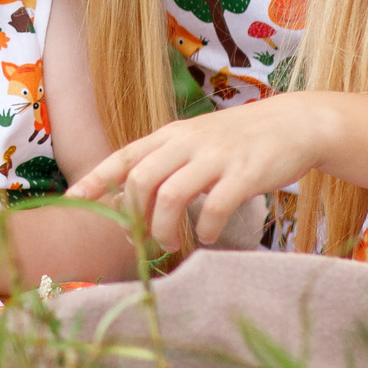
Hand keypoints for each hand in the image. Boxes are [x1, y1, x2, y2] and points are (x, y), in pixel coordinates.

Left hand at [68, 96, 338, 252]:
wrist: (295, 124)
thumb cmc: (238, 141)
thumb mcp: (195, 143)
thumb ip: (165, 163)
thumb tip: (129, 198)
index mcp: (171, 136)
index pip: (122, 157)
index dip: (95, 179)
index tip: (72, 200)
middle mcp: (188, 142)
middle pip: (140, 180)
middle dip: (135, 216)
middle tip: (146, 240)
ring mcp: (217, 157)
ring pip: (171, 194)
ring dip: (165, 227)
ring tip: (173, 243)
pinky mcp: (246, 173)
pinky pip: (216, 205)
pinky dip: (208, 228)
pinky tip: (211, 237)